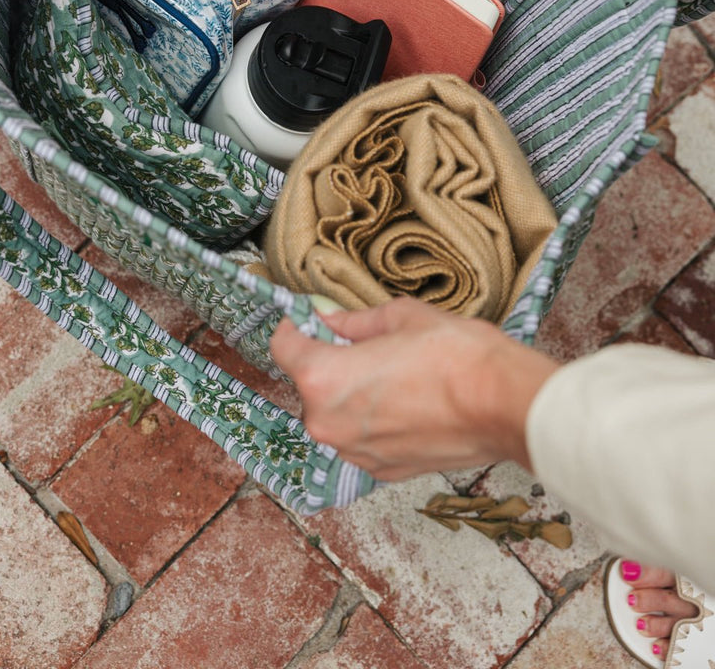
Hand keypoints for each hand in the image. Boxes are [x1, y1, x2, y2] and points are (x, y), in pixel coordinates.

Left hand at [270, 297, 558, 480]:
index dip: (295, 327)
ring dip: (351, 396)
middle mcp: (329, 423)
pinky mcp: (384, 470)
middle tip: (363, 344)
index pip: (283, 348)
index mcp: (324, 378)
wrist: (503, 403)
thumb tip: (331, 319)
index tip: (308, 320)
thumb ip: (354, 321)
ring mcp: (356, 453)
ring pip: (335, 415)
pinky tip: (407, 401)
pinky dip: (374, 422)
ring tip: (393, 373)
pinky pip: (362, 439)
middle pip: (309, 385)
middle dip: (328, 363)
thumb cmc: (455, 355)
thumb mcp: (400, 317)